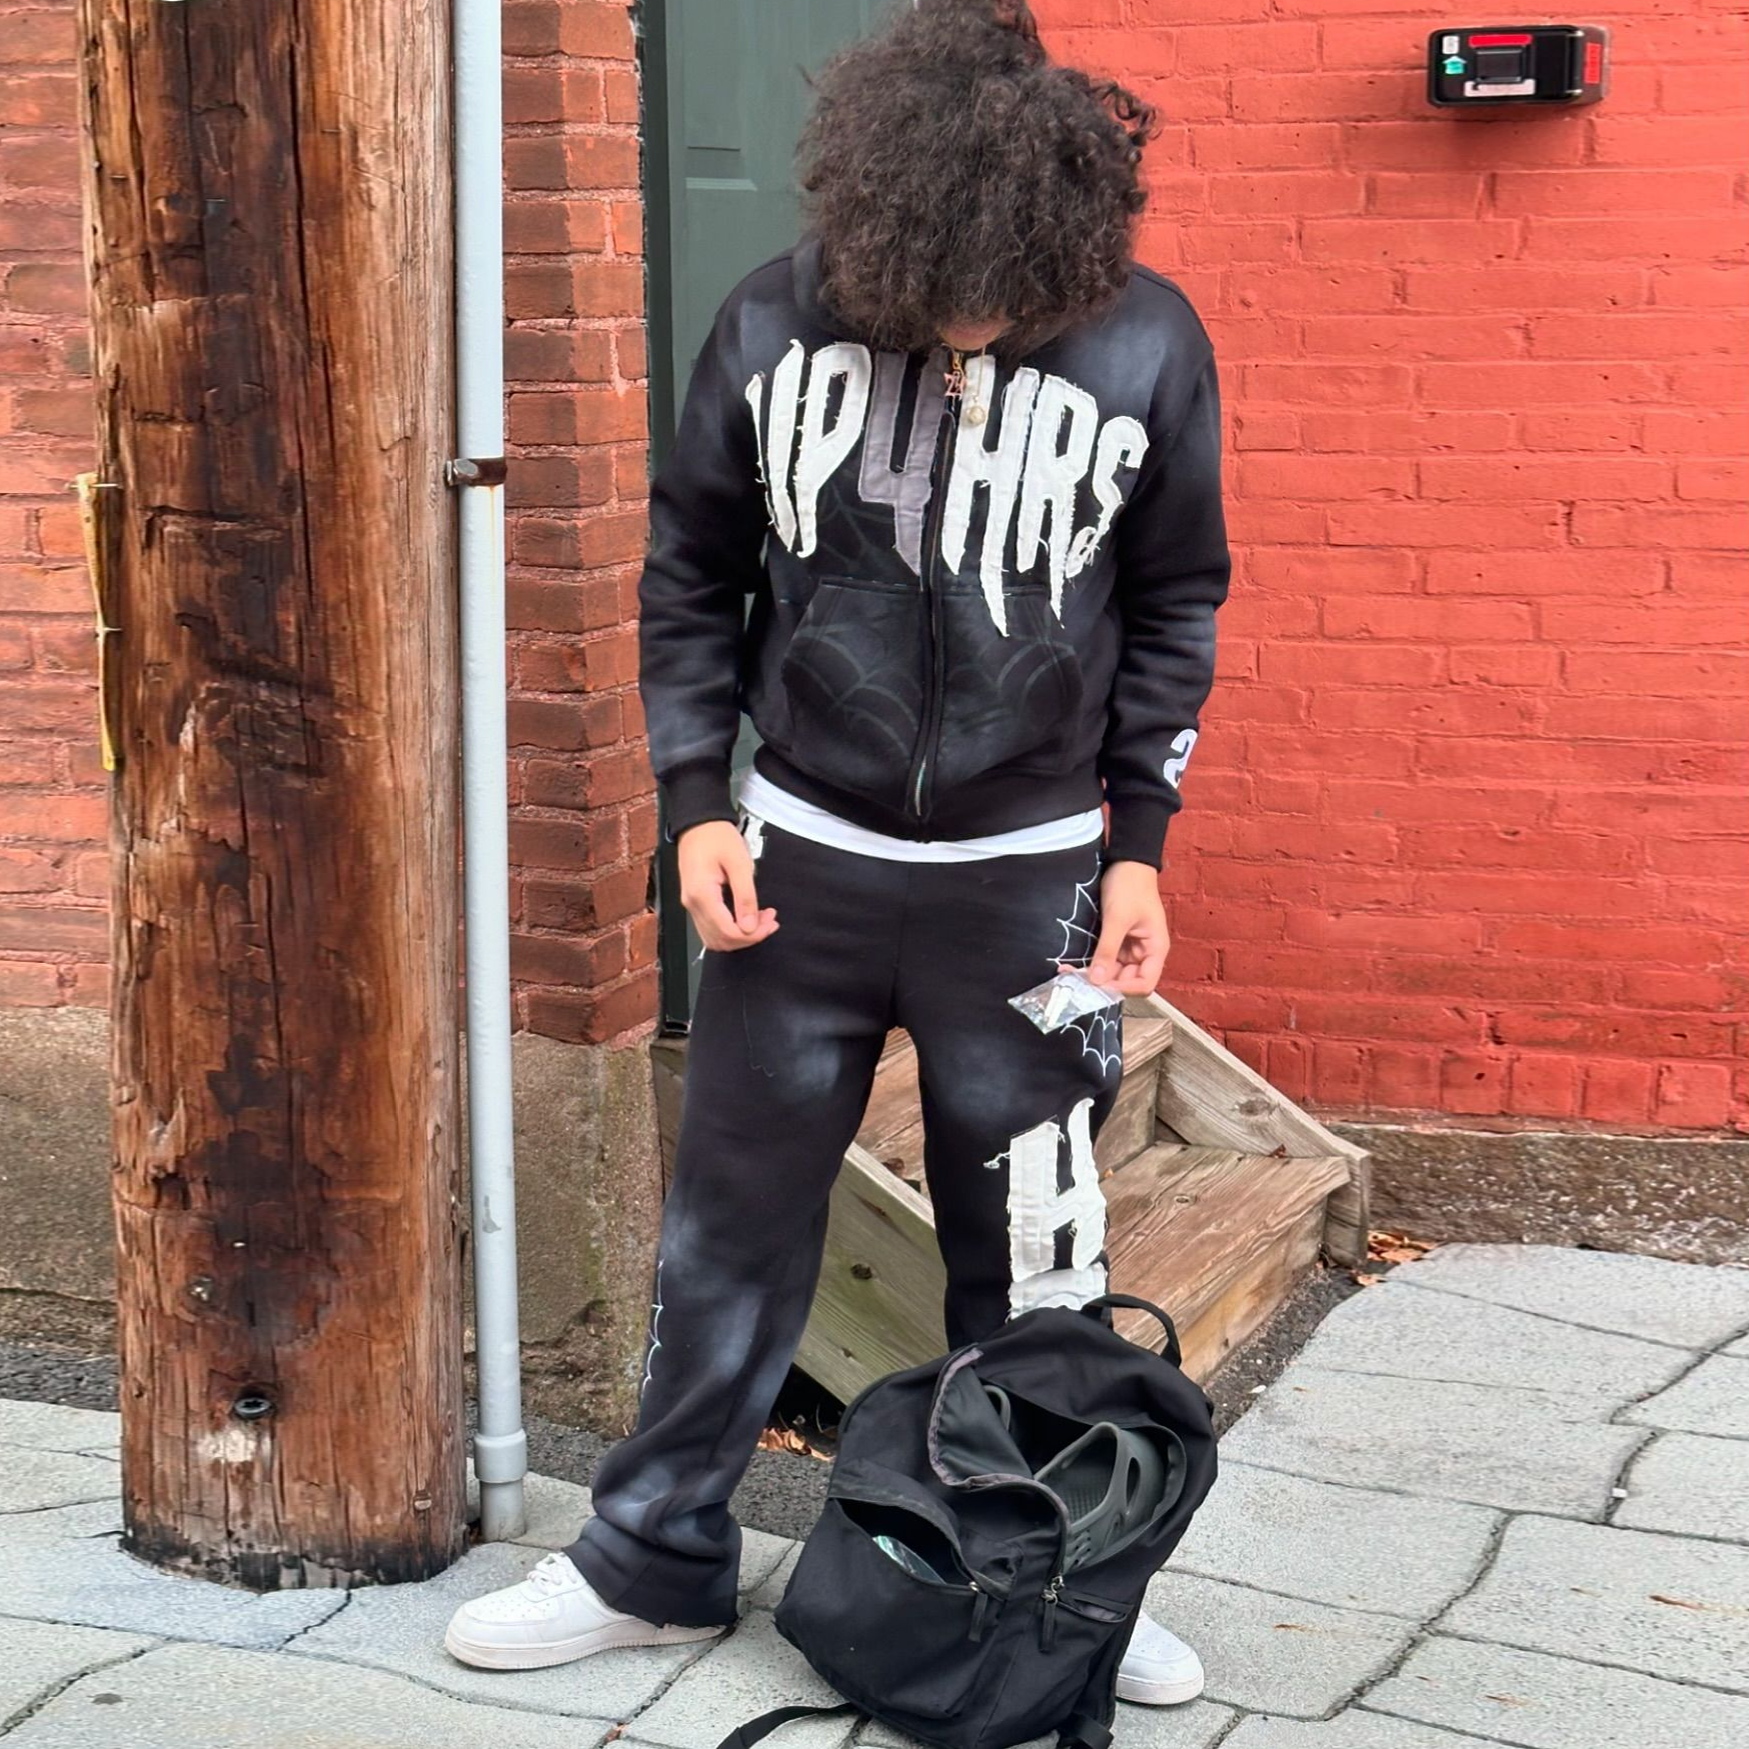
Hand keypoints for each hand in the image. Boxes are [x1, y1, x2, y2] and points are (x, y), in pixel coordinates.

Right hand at [677, 819, 779, 950]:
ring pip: (715, 939)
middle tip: (770, 920)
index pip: (727, 932)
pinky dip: (731, 930)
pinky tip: (747, 917)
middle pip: (721, 940)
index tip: (770, 922)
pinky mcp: (696, 903)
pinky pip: (711, 929)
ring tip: (761, 919)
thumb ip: (746, 897)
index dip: (752, 935)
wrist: (699, 824)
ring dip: (740, 936)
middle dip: (749, 936)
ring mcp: (692, 905)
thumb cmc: (718, 837)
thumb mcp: (739, 862)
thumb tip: (750, 927)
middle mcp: (693, 904)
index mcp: (702, 894)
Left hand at [1078, 860, 1169, 995]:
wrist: (1126, 862)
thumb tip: (1096, 980)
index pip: (1144, 983)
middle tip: (1078, 984)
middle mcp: (1144, 953)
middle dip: (1104, 983)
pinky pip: (1105, 959)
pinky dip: (1091, 964)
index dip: (1124, 989)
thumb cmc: (1130, 886)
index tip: (1099, 986)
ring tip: (1070, 974)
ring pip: (1113, 972)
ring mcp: (1130, 948)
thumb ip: (1108, 950)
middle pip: (1127, 981)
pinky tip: (1073, 965)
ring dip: (1094, 975)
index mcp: (1155, 949)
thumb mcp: (1118, 918)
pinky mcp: (1116, 941)